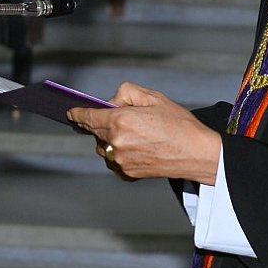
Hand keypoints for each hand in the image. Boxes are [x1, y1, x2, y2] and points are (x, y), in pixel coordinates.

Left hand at [67, 82, 222, 183]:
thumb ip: (125, 93)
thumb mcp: (153, 97)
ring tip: (135, 134)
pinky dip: (118, 154)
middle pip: (95, 131)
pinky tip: (138, 148)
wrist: (197, 153)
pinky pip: (113, 161)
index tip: (70, 113)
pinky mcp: (127, 174)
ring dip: (109, 139)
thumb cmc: (179, 124)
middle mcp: (115, 142)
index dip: (77, 113)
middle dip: (101, 123)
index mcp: (120, 120)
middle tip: (122, 118)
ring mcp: (120, 161)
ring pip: (102, 147)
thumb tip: (110, 102)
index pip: (88, 116)